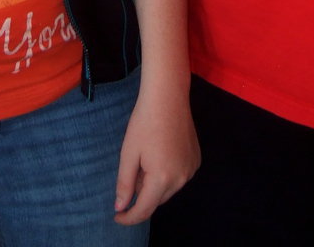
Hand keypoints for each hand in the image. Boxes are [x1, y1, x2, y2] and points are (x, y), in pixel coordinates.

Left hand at [113, 85, 199, 224]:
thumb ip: (125, 183)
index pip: (144, 210)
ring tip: (146, 157)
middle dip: (142, 193)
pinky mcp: (196, 159)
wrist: (168, 96)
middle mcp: (181, 179)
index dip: (129, 216)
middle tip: (133, 169)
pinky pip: (179, 176)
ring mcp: (191, 169)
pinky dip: (167, 174)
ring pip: (168, 189)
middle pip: (157, 200)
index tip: (116, 216)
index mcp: (162, 178)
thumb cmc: (144, 122)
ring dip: (155, 183)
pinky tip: (160, 153)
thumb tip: (121, 207)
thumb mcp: (129, 153)